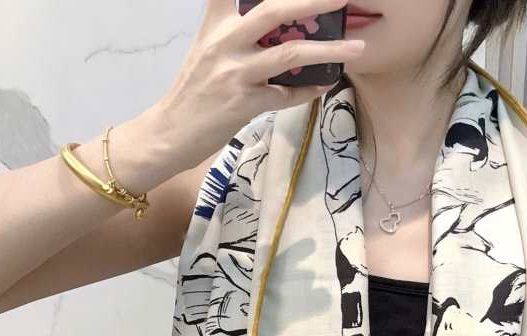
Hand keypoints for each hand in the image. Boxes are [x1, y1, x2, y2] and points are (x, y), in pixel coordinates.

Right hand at [156, 0, 365, 172]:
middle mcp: (226, 42)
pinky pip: (287, 95)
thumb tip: (275, 23)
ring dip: (328, 50)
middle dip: (313, 1)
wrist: (170, 133)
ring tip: (357, 47)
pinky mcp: (245, 103)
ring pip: (290, 54)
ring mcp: (236, 73)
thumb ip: (235, 30)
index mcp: (216, 23)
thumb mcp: (207, 49)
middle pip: (274, 10)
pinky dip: (309, 90)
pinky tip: (326, 84)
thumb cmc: (194, 92)